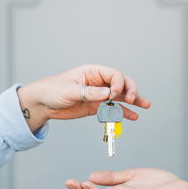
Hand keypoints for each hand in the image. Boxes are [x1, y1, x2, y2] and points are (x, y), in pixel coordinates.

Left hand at [17, 64, 150, 131]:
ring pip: (120, 97)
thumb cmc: (52, 90)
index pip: (114, 75)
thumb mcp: (70, 90)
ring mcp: (99, 95)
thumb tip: (107, 94)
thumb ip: (89, 92)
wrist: (42, 104)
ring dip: (133, 101)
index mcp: (93, 72)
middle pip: (122, 83)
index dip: (119, 84)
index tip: (115, 95)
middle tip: (133, 99)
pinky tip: (133, 116)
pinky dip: (123, 113)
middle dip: (130, 90)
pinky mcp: (96, 107)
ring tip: (145, 105)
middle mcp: (99, 82)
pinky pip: (113, 109)